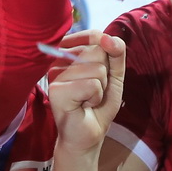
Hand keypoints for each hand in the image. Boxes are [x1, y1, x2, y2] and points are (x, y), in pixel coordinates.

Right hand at [48, 31, 125, 154]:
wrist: (88, 135)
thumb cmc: (98, 106)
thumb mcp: (114, 76)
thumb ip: (116, 53)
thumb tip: (107, 37)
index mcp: (70, 53)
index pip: (94, 35)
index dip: (106, 51)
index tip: (99, 74)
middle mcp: (59, 60)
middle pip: (97, 51)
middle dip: (104, 75)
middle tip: (93, 91)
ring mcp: (55, 74)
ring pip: (96, 69)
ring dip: (100, 89)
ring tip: (88, 100)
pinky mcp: (57, 89)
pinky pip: (91, 85)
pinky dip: (95, 98)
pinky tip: (84, 106)